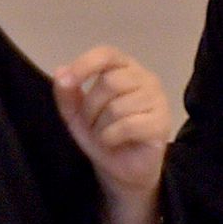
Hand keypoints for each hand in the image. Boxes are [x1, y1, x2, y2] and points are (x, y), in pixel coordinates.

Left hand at [51, 44, 174, 223]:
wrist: (122, 169)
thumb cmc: (103, 135)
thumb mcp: (76, 114)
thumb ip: (67, 93)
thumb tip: (60, 72)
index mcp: (125, 68)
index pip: (107, 54)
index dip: (85, 64)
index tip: (68, 82)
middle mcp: (146, 78)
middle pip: (109, 83)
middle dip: (90, 108)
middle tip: (91, 124)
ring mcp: (158, 100)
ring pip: (117, 107)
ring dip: (100, 127)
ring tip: (105, 135)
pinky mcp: (162, 123)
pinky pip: (127, 125)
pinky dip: (111, 137)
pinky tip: (113, 142)